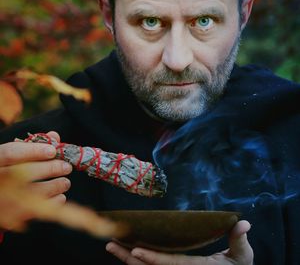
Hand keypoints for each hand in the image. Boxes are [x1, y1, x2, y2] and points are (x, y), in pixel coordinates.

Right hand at [0, 131, 71, 229]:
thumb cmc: (5, 172)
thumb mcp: (11, 157)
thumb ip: (31, 145)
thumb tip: (54, 136)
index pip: (11, 153)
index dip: (34, 151)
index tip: (53, 151)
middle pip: (24, 173)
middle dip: (50, 169)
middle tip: (66, 167)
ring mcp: (1, 201)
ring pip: (31, 194)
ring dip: (55, 186)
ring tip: (65, 182)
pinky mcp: (8, 218)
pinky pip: (34, 211)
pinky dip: (51, 203)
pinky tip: (60, 196)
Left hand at [106, 220, 252, 264]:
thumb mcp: (242, 259)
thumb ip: (240, 241)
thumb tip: (244, 223)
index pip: (170, 264)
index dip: (152, 259)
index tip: (134, 251)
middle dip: (128, 258)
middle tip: (110, 243)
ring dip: (127, 259)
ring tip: (111, 245)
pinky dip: (137, 261)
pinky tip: (125, 251)